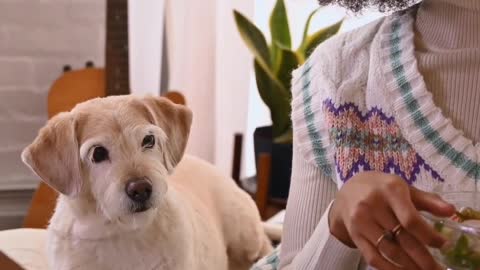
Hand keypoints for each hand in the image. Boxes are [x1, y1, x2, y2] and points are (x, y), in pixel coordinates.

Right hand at [329, 171, 454, 269]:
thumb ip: (428, 200)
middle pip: (401, 238)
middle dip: (422, 258)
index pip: (410, 219)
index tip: (443, 245)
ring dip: (408, 266)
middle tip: (437, 269)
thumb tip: (451, 211)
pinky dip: (389, 268)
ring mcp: (361, 221)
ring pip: (388, 250)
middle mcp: (373, 205)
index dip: (428, 236)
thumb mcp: (403, 188)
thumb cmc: (381, 189)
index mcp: (390, 190)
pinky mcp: (355, 234)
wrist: (347, 191)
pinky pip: (372, 256)